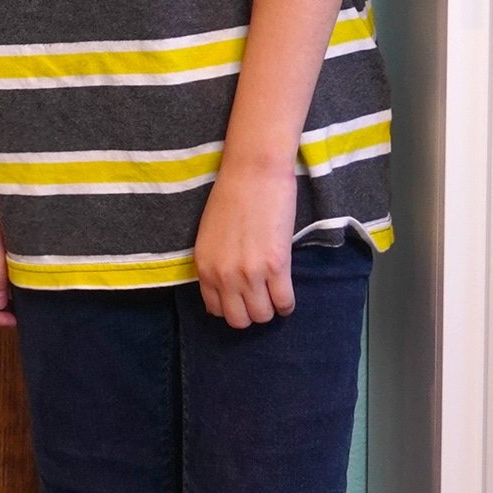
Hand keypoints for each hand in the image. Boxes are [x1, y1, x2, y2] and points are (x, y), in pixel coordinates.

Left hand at [193, 156, 297, 327]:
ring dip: (270, 309)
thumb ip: (215, 262)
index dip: (232, 308)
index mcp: (204, 267)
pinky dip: (287, 304)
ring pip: (262, 315)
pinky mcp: (276, 266)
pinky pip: (284, 302)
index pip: (215, 309)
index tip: (243, 300)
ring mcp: (249, 273)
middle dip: (251, 313)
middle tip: (261, 299)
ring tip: (275, 295)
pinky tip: (287, 294)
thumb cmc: (232, 195)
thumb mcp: (210, 235)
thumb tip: (229, 286)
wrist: (253, 172)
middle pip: (239, 320)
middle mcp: (223, 275)